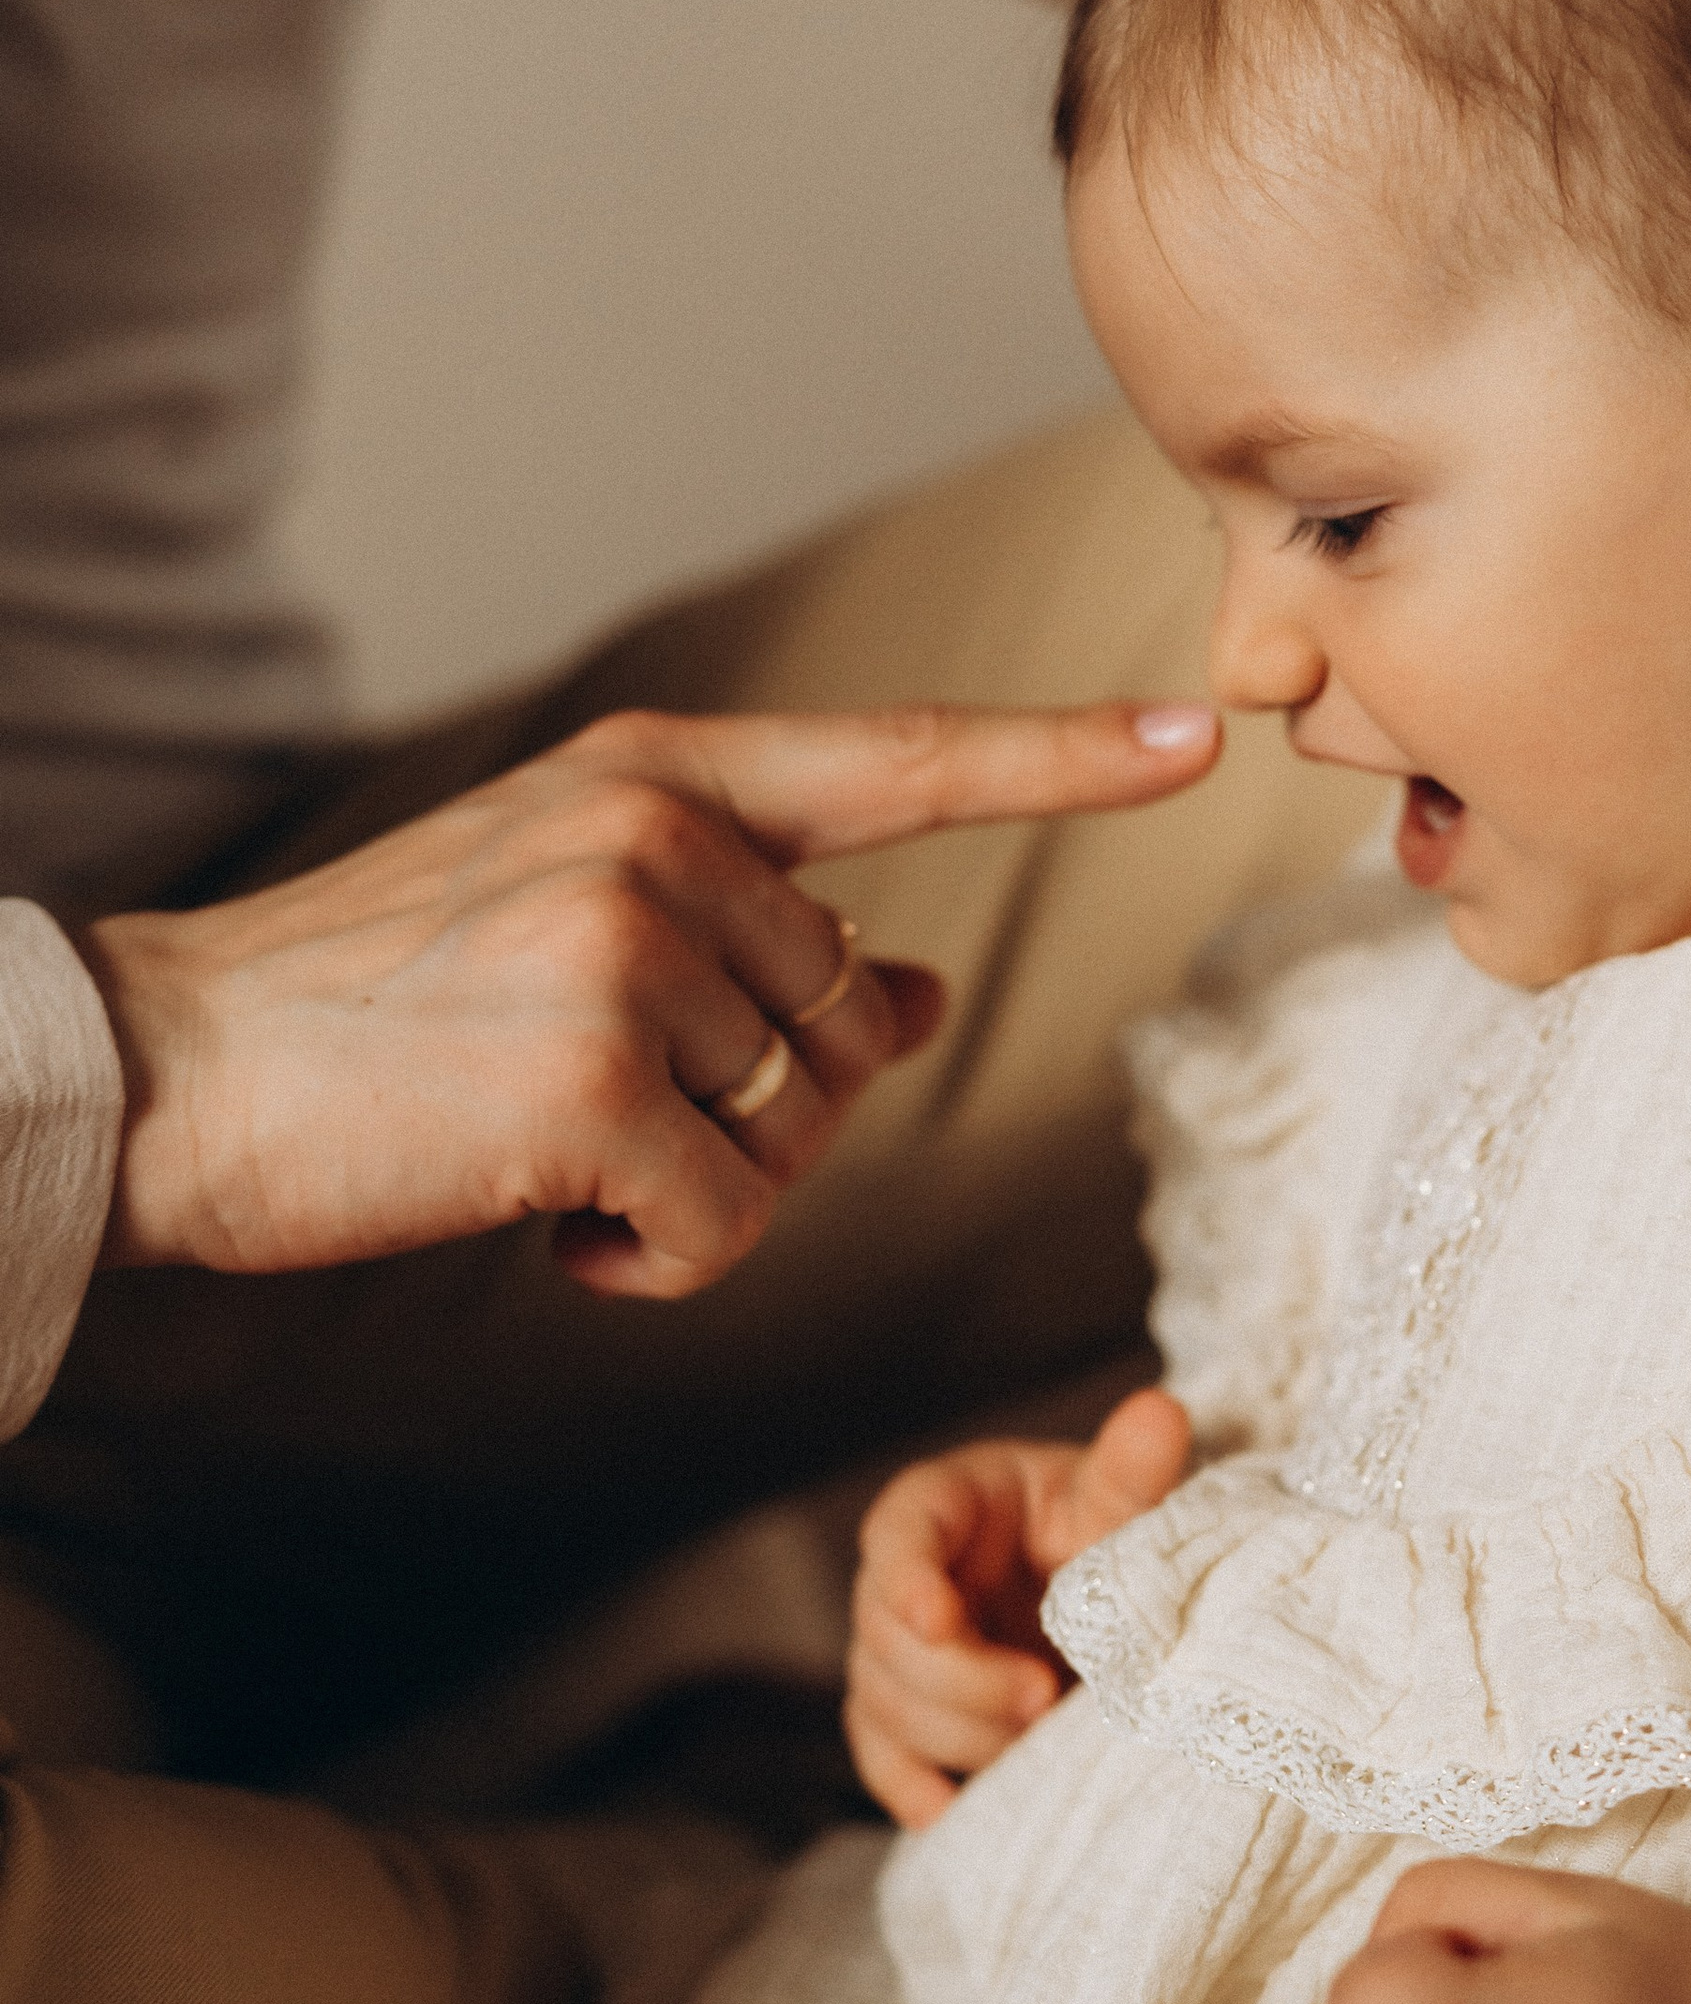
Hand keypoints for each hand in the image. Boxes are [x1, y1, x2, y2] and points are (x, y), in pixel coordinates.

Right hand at [77, 699, 1218, 1303]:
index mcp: (658, 775)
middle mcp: (657, 836)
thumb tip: (921, 991)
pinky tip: (546, 1224)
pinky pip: (730, 1224)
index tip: (1196, 740)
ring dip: (696, 1189)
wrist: (181, 1072)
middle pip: (855, 1022)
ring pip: (800, 1131)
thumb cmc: (383, 1010)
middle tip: (600, 1112)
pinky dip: (650, 1263)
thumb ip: (755, 942)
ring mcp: (625, 948)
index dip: (1060, 759)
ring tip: (551, 1154)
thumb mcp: (577, 926)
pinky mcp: (594, 1081)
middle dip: (758, 1109)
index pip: (900, 758)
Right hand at [846, 1384, 1191, 1825]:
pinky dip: (912, 1787)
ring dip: (959, 1732)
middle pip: (886, 1634)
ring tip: (1042, 1737)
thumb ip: (1131, 1470)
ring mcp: (901, 1650)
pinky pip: (882, 1756)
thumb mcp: (1119, 1502)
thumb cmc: (1109, 1529)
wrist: (1115, 1595)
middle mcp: (909, 1575)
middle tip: (1043, 1696)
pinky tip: (954, 1810)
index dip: (908, 1576)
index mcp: (949, 1502)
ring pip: (884, 1700)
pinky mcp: (908, 1712)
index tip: (943, 1618)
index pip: (900, 1530)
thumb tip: (1163, 1411)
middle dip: (961, 1677)